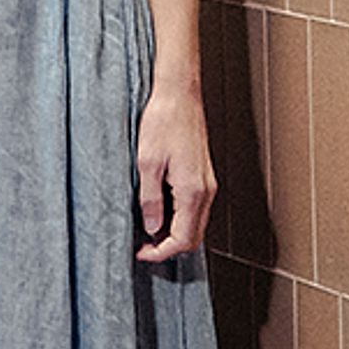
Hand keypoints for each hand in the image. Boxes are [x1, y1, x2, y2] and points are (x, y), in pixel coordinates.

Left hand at [135, 78, 213, 261]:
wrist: (179, 95)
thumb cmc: (163, 121)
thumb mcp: (146, 163)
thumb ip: (150, 200)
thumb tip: (151, 227)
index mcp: (193, 191)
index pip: (182, 239)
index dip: (161, 252)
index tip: (141, 253)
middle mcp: (206, 191)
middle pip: (193, 238)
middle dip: (168, 247)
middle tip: (143, 246)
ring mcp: (207, 184)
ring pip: (195, 224)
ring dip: (173, 233)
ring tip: (147, 229)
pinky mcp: (203, 176)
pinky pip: (195, 209)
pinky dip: (179, 218)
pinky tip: (159, 211)